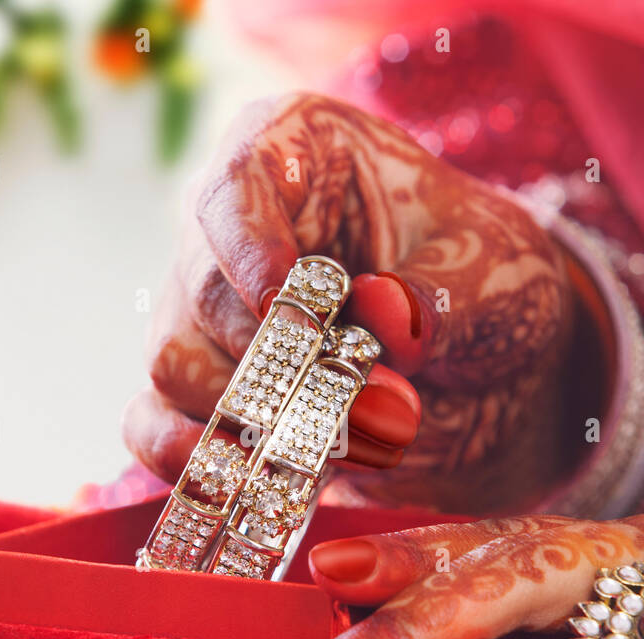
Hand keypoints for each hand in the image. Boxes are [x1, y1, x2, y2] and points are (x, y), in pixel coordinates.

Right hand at [122, 92, 576, 512]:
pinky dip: (181, 456)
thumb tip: (379, 313)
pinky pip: (151, 421)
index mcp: (297, 154)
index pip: (239, 182)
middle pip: (206, 291)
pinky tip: (233, 479)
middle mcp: (234, 228)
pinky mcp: (203, 389)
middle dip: (281, 362)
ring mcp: (207, 311)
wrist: (492, 369)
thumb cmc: (488, 284)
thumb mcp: (491, 274)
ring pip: (178, 363)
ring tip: (342, 441)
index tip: (287, 305)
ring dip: (255, 417)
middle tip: (357, 401)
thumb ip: (439, 296)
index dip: (252, 245)